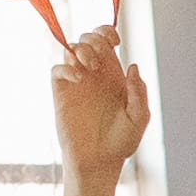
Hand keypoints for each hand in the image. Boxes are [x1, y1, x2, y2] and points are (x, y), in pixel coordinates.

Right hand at [51, 32, 150, 184]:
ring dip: (80, 50)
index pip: (106, 42)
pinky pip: (57, 70)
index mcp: (113, 75)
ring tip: (89, 67)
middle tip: (99, 59)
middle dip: (93, 39)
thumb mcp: (139, 118)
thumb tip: (132, 66)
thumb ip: (138, 92)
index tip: (115, 41)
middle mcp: (94, 75)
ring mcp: (76, 83)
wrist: (99, 162)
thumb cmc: (121, 143)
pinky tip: (78, 79)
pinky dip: (66, 68)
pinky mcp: (61, 94)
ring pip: (70, 49)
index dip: (107, 32)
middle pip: (87, 39)